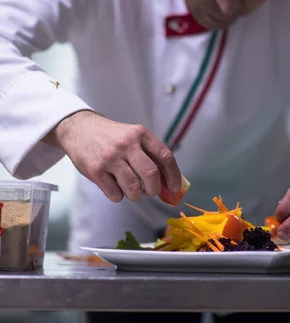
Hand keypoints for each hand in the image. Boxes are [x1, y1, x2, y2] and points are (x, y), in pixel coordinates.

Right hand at [43, 110, 181, 202]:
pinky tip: (114, 185)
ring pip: (134, 188)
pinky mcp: (96, 171)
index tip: (175, 188)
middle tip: (150, 191)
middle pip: (151, 175)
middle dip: (154, 190)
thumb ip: (150, 154)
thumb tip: (168, 182)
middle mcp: (127, 144)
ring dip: (136, 195)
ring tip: (131, 189)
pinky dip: (118, 195)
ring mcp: (111, 158)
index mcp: (140, 134)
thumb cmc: (112, 137)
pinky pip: (115, 194)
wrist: (79, 129)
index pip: (165, 156)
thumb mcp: (133, 136)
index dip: (174, 176)